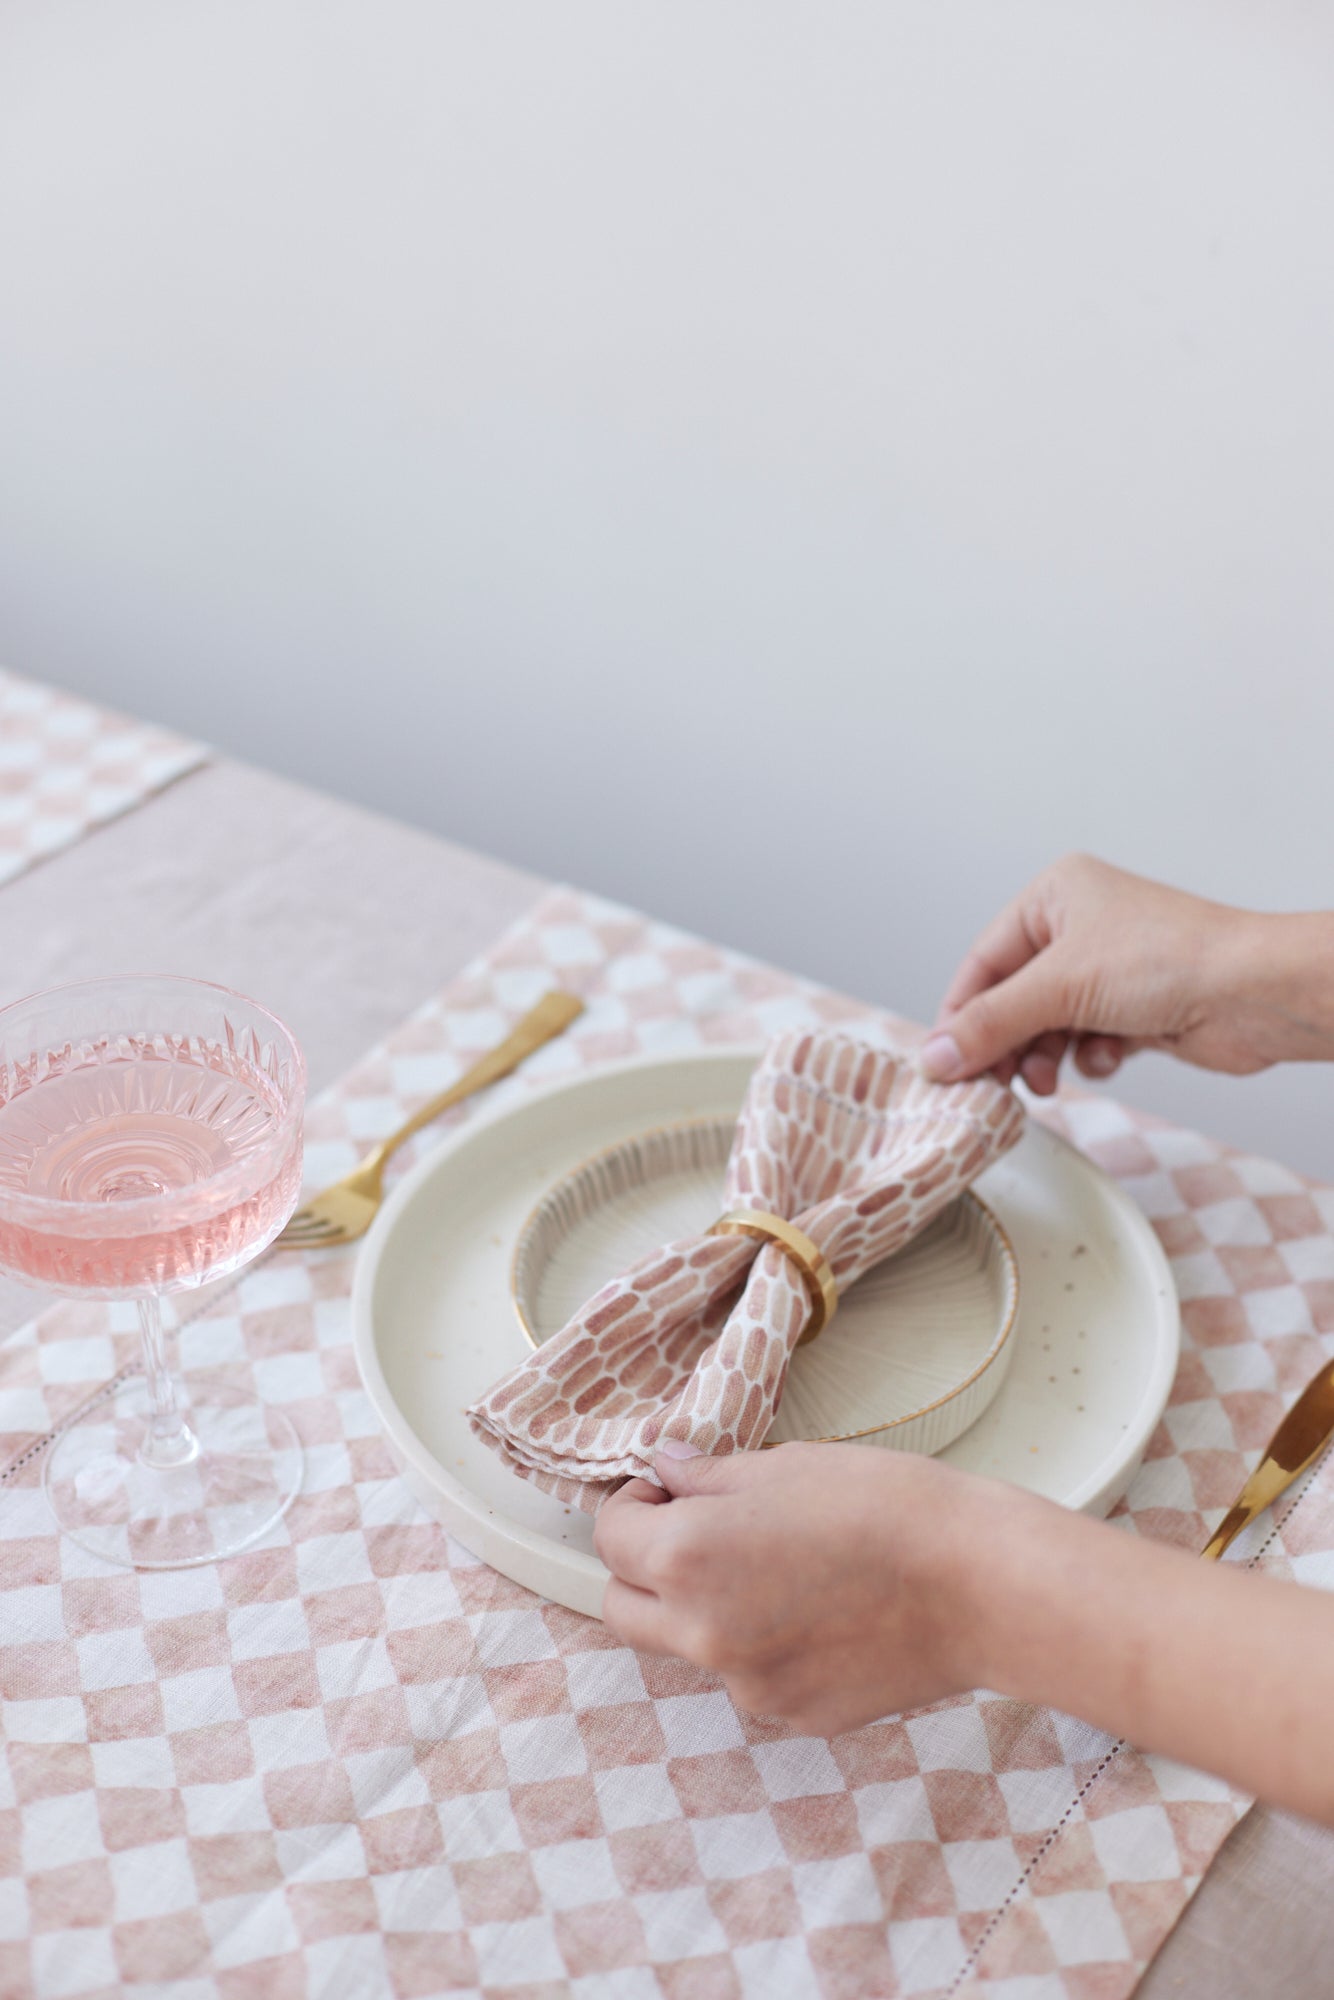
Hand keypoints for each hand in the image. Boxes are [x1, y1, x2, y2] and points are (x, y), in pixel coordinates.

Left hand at [594, 1440, 988, 1734]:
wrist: (978, 1585)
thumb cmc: (886, 1509)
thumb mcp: (785, 1466)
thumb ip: (709, 1478)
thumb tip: (666, 1473)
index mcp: (688, 1561)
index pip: (610, 1538)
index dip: (634, 1505)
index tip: (665, 1491)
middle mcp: (703, 1635)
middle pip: (623, 1608)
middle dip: (642, 1567)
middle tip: (693, 1529)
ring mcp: (749, 1686)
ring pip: (689, 1647)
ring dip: (704, 1609)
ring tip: (779, 1567)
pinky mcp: (795, 1715)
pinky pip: (751, 1677)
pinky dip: (764, 1645)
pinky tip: (821, 1609)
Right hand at [921, 852, 1333, 1095]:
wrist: (1254, 994)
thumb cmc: (1171, 961)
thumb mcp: (1060, 988)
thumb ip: (991, 1024)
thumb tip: (935, 1057)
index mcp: (1056, 896)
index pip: (985, 960)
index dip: (962, 1014)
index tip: (943, 1061)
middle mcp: (1080, 927)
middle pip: (1014, 997)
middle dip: (1006, 1042)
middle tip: (991, 1084)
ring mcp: (1109, 970)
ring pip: (1048, 1024)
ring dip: (1044, 1056)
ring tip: (1045, 1081)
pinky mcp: (1135, 1008)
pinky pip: (1086, 1040)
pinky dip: (1088, 1056)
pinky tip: (1105, 1058)